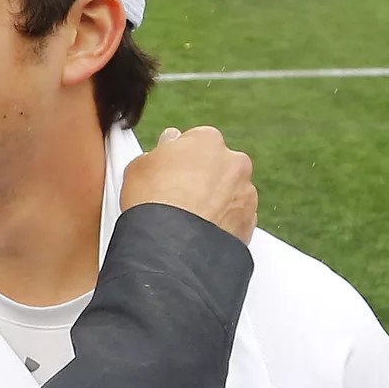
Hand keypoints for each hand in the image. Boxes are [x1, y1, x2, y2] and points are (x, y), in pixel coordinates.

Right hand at [121, 126, 255, 242]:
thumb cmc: (153, 203)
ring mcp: (245, 194)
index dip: (179, 159)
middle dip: (202, 179)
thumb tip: (159, 154)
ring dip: (214, 202)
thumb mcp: (139, 166)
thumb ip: (156, 153)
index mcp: (208, 140)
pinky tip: (200, 233)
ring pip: (229, 193)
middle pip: (217, 166)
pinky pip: (235, 220)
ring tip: (187, 219)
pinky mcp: (249, 224)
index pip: (195, 142)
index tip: (168, 172)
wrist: (170, 247)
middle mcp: (234, 163)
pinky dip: (222, 225)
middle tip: (177, 197)